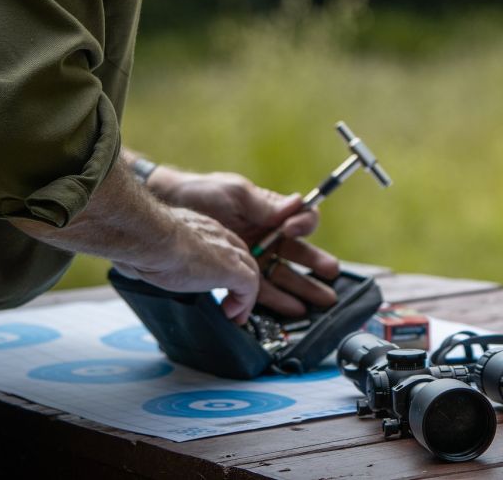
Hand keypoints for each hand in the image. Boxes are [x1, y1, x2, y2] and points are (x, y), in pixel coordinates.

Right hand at [111, 206, 261, 320]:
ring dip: (244, 293)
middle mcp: (215, 234)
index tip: (211, 276)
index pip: (217, 240)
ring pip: (249, 269)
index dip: (219, 260)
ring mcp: (226, 251)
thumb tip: (130, 267)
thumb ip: (145, 255)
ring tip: (234, 312)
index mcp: (196, 226)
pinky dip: (245, 302)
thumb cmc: (140, 238)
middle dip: (238, 274)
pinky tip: (234, 315)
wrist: (150, 236)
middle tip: (229, 296)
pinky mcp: (230, 269)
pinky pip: (249, 286)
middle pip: (240, 253)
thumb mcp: (144, 247)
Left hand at [147, 168, 340, 316]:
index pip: (301, 219)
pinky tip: (290, 310)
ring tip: (318, 302)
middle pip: (298, 252)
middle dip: (316, 264)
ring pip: (284, 274)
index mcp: (271, 213)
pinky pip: (260, 289)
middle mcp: (268, 236)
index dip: (303, 225)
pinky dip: (275, 300)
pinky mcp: (237, 273)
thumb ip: (263, 204)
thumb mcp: (235, 192)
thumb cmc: (203, 192)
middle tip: (331, 275)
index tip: (290, 229)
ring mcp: (254, 256)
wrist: (171, 207)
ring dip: (302, 288)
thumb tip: (295, 205)